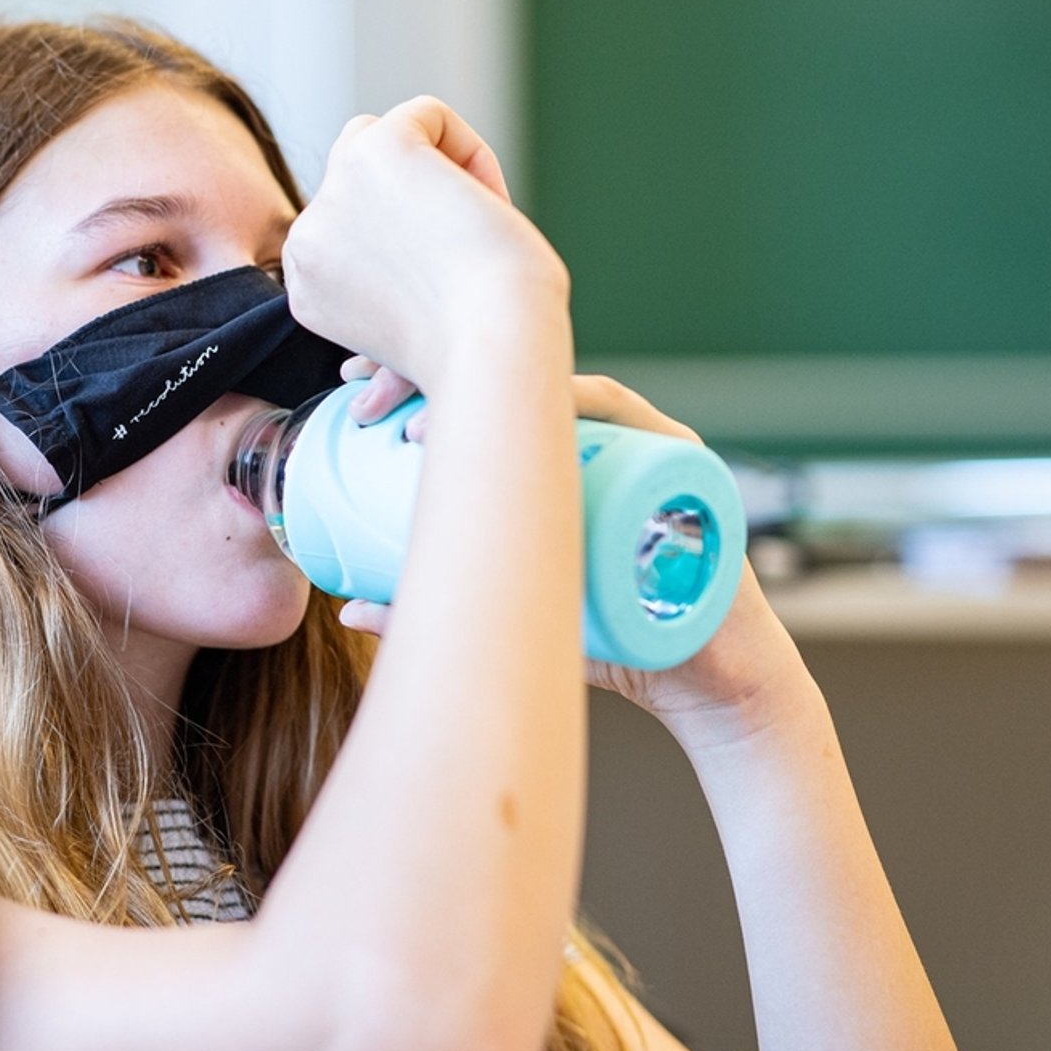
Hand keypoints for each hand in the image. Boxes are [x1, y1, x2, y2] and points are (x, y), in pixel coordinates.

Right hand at [283, 97, 566, 392]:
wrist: (492, 347)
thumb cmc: (473, 354)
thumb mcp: (403, 334)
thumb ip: (378, 304)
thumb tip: (363, 385)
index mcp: (306, 287)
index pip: (346, 225)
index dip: (405, 240)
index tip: (444, 287)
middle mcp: (307, 241)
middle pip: (357, 178)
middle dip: (415, 202)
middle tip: (464, 252)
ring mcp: (335, 192)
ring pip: (381, 138)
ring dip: (435, 171)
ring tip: (473, 223)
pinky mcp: (376, 151)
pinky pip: (425, 114)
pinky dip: (468, 150)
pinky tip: (484, 202)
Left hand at [336, 370, 817, 752]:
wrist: (704, 685)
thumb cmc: (616, 642)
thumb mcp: (513, 615)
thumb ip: (440, 603)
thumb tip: (347, 607)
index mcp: (551, 454)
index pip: (478, 392)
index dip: (415, 372)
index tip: (352, 381)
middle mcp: (594, 435)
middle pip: (507, 374)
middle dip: (431, 366)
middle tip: (366, 396)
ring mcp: (639, 440)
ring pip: (555, 388)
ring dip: (484, 389)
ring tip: (416, 426)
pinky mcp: (682, 461)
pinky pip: (629, 415)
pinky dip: (576, 402)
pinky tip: (523, 407)